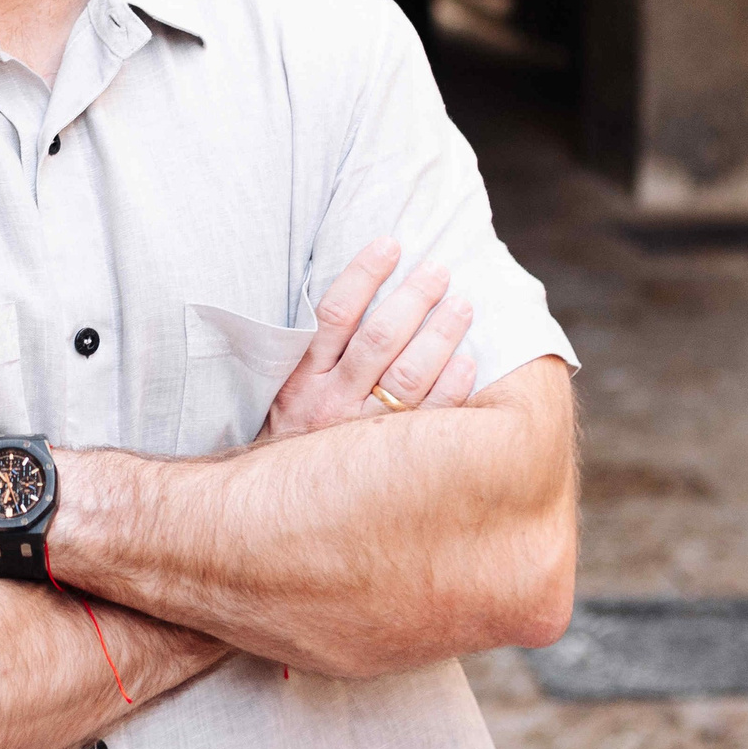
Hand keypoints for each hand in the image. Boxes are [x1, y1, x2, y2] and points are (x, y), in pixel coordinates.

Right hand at [262, 240, 474, 438]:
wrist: (280, 504)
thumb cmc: (295, 431)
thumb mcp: (285, 388)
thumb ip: (313, 349)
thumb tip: (356, 290)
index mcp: (300, 378)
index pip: (334, 313)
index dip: (363, 274)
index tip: (390, 243)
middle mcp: (329, 402)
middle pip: (378, 339)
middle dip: (413, 298)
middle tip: (439, 270)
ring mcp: (360, 432)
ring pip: (407, 375)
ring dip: (439, 335)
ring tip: (462, 305)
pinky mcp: (390, 458)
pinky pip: (427, 417)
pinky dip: (450, 388)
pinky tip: (467, 361)